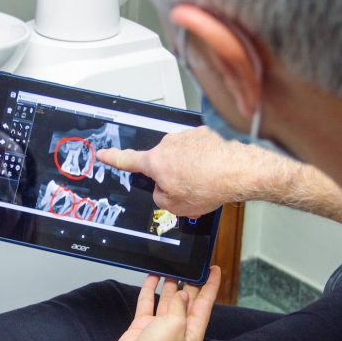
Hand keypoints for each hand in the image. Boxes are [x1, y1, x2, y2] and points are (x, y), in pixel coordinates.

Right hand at [97, 126, 273, 216]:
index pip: (127, 160)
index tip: (103, 153)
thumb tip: (162, 189)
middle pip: (161, 163)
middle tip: (186, 189)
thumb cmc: (209, 186)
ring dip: (189, 168)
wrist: (238, 171)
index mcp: (156, 162)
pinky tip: (214, 171)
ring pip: (181, 157)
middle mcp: (169, 144)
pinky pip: (197, 150)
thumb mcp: (174, 206)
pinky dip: (203, 161)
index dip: (112, 158)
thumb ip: (160, 197)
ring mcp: (187, 137)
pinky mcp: (204, 134)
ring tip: (205, 181)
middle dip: (169, 175)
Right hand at [98, 267, 220, 340]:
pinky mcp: (145, 324)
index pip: (206, 304)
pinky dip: (150, 289)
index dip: (211, 285)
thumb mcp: (175, 324)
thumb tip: (182, 293)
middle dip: (190, 282)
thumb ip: (180, 305)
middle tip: (191, 265)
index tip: (214, 269)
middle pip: (188, 300)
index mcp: (193, 332)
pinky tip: (152, 277)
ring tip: (172, 267)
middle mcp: (179, 329)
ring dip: (170, 284)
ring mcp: (161, 326)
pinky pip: (149, 302)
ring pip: (168, 299)